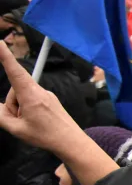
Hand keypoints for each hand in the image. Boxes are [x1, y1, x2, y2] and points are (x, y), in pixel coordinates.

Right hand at [0, 41, 85, 156]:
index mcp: (31, 95)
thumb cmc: (45, 136)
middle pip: (15, 90)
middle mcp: (39, 91)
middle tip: (20, 122)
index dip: (5, 56)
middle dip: (12, 105)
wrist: (71, 141)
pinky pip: (32, 99)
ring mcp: (46, 94)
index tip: (0, 42)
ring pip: (23, 96)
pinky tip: (36, 121)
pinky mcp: (50, 99)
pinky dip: (28, 109)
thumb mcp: (17, 129)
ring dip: (20, 109)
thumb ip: (1, 116)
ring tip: (29, 123)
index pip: (15, 72)